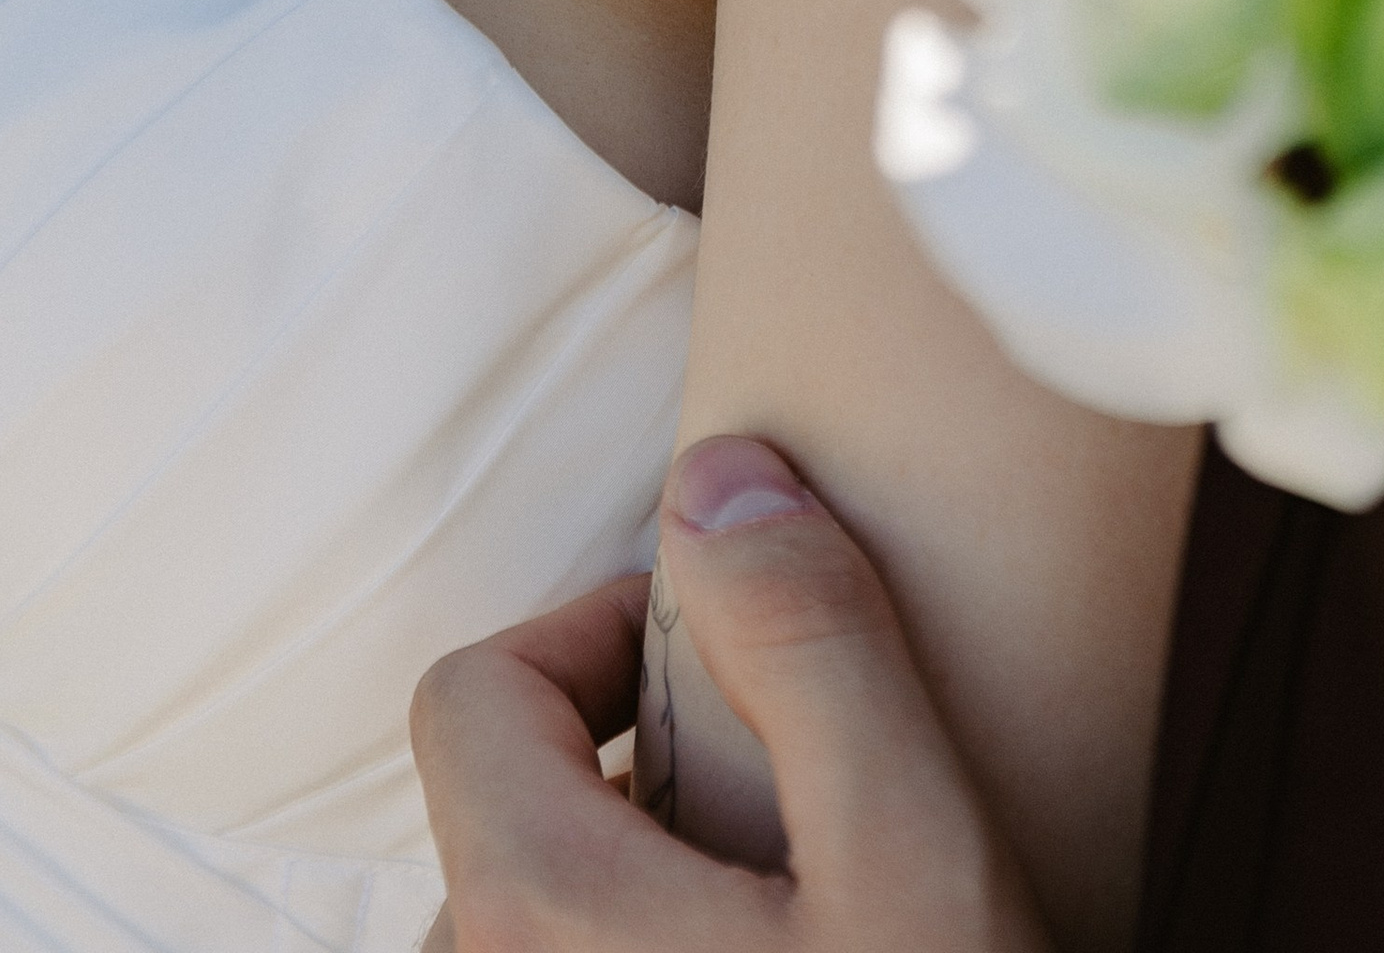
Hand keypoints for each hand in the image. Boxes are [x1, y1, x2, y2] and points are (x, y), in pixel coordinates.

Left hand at [413, 436, 1050, 951]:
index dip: (598, 639)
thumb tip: (723, 477)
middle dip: (623, 755)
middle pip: (501, 799)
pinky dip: (631, 945)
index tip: (726, 660)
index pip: (470, 692)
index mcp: (532, 910)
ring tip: (772, 890)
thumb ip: (812, 649)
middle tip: (775, 783)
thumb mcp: (914, 856)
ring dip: (627, 870)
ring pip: (528, 905)